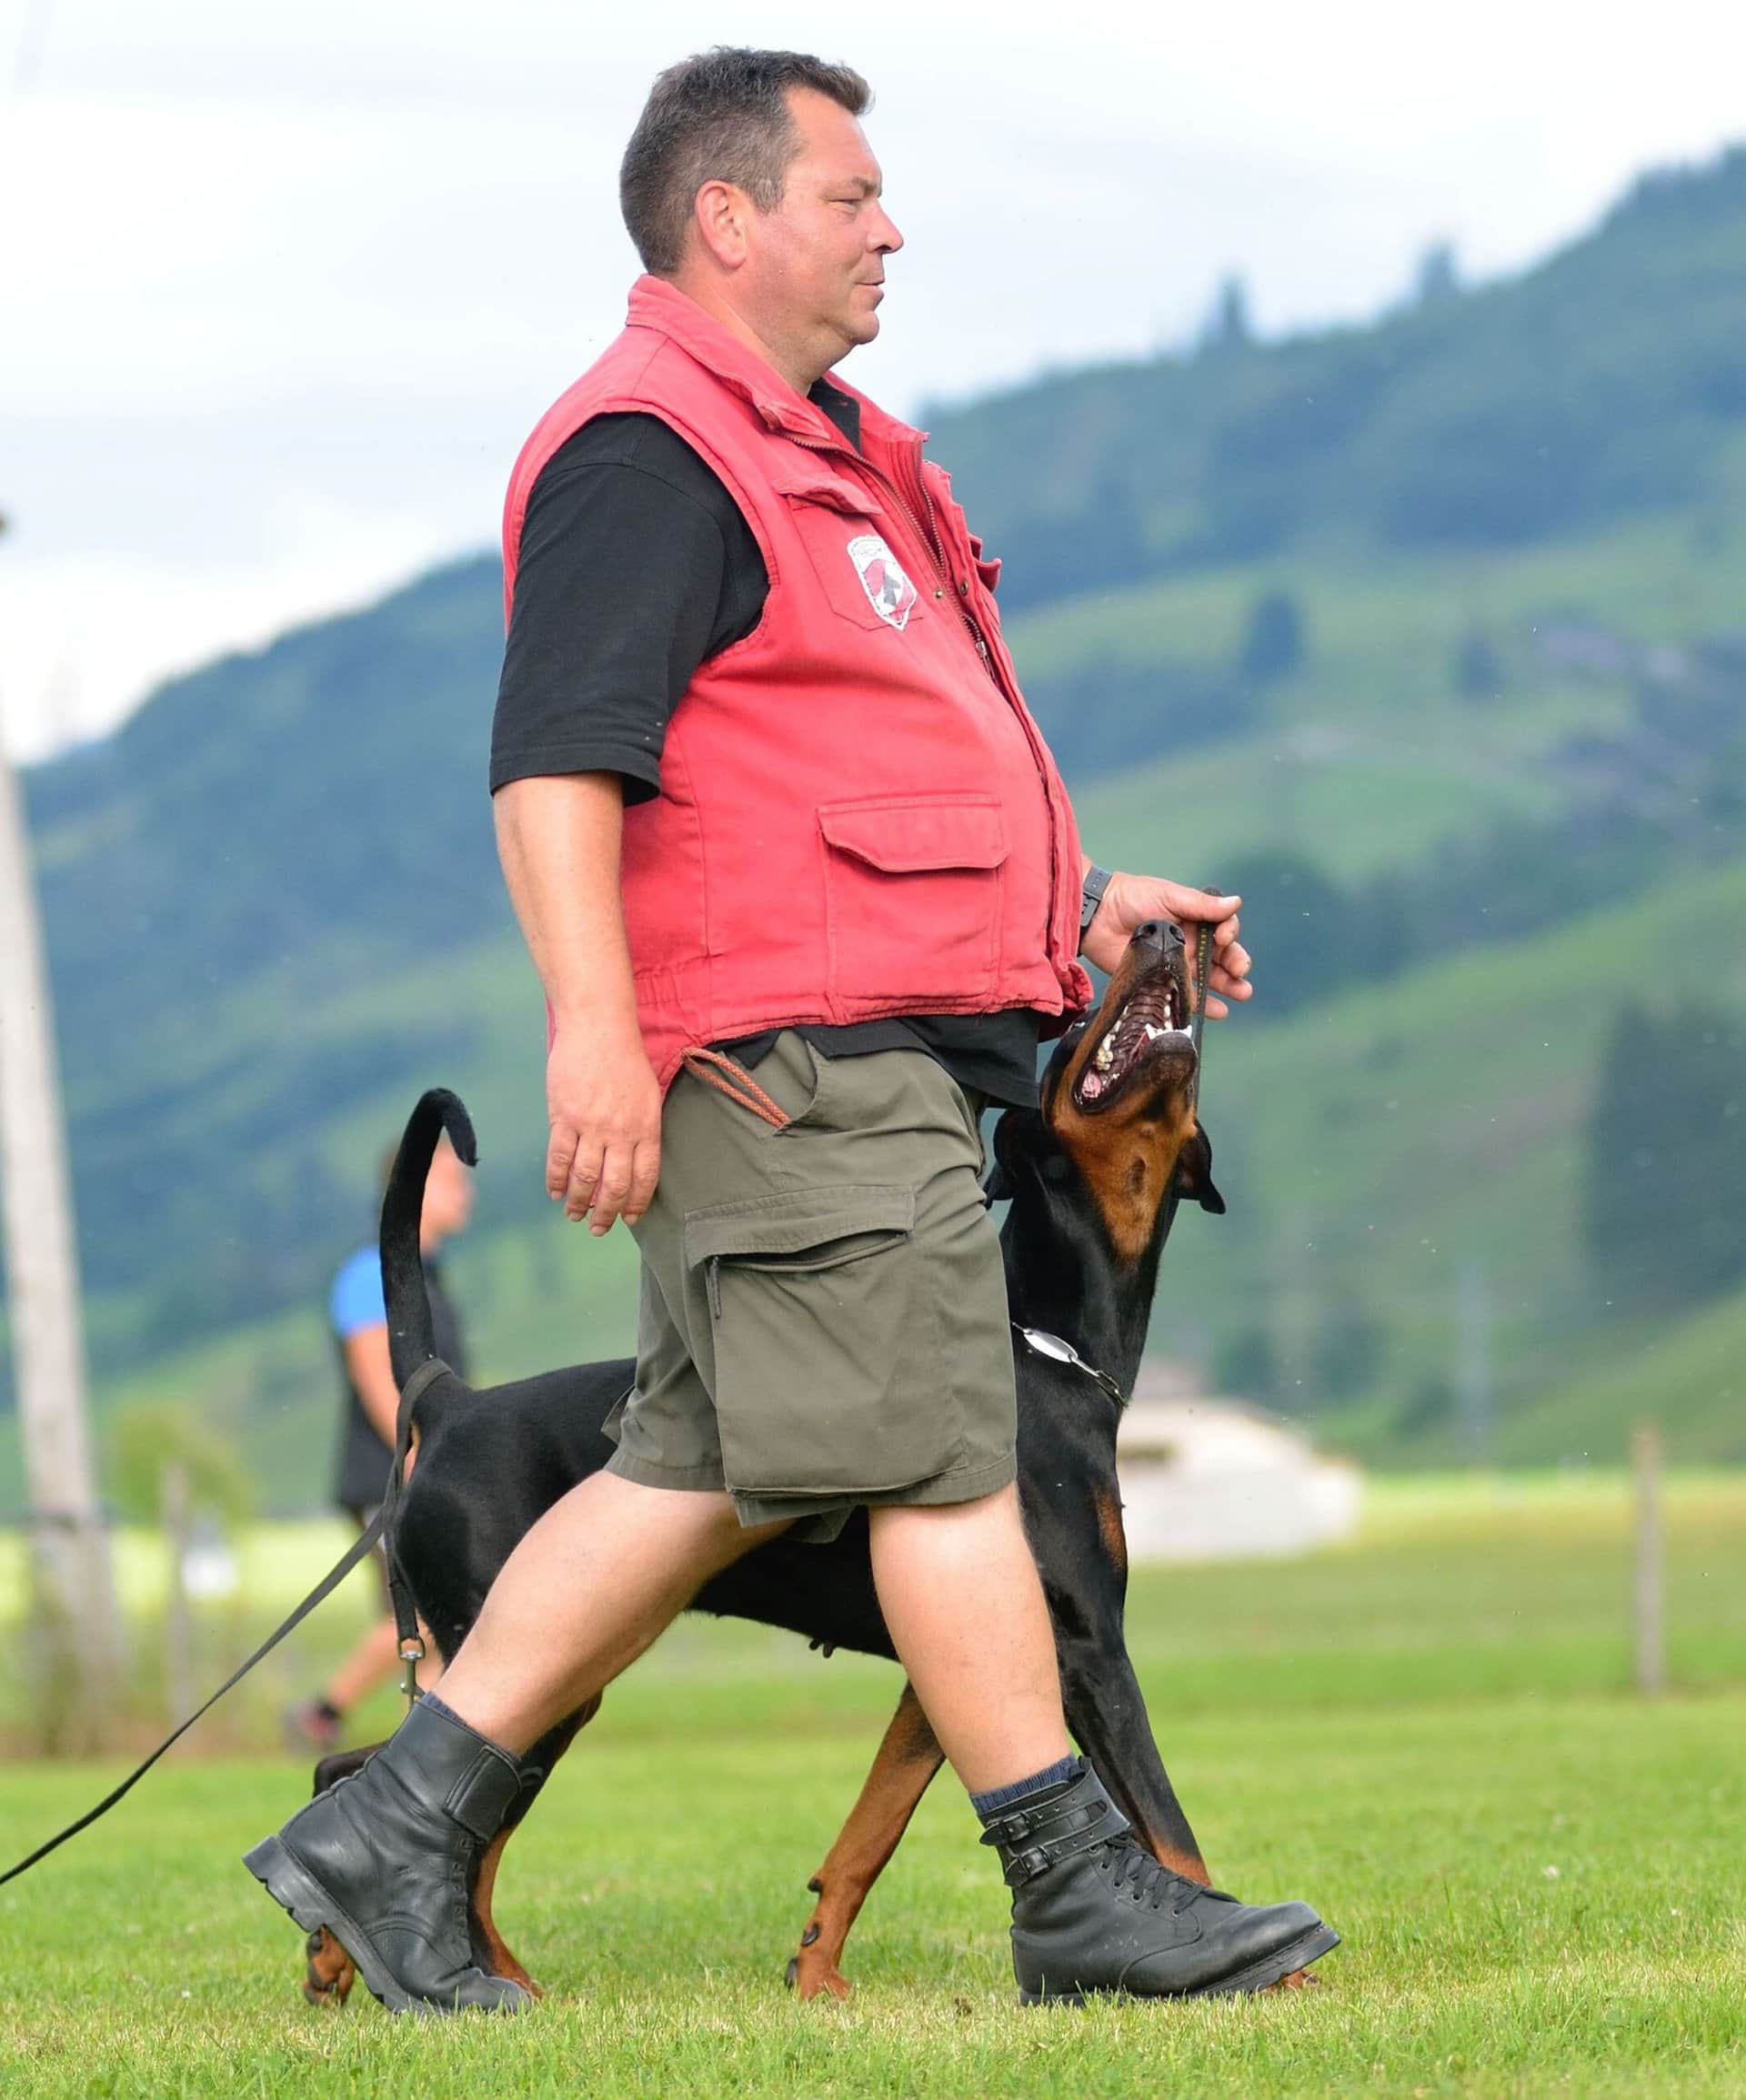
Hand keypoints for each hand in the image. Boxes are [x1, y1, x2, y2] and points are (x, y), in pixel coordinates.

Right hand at [545, 1013, 662, 1234]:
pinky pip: (559, 1157)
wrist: (598, 1028)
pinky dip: (556, 1178)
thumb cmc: (626, 1059)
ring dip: (578, 1202)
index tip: (629, 1218)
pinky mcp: (563, 1116)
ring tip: (574, 1215)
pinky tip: (554, 1191)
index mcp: (646, 1126)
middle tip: (598, 1229)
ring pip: (585, 1177)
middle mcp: (621, 1131)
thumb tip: (634, 1163)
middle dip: (606, 1213)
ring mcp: (591, 1125)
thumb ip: (643, 1128)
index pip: (645, 1176)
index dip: (636, 1202)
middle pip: (614, 1185)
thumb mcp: (648, 1095)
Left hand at [1083, 874, 1252, 1017]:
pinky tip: (1218, 1011)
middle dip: (1235, 965)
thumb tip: (1236, 902)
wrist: (1097, 915)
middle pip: (1220, 957)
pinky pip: (1183, 997)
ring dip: (1227, 987)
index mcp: (1194, 921)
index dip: (1229, 935)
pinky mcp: (1159, 982)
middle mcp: (1189, 944)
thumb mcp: (1170, 896)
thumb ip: (1201, 905)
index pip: (1222, 930)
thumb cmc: (1132, 897)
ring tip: (1242, 993)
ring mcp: (1175, 965)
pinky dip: (1201, 1005)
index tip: (1224, 937)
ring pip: (1207, 979)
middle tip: (1241, 974)